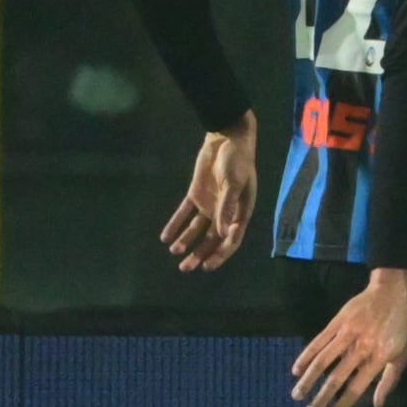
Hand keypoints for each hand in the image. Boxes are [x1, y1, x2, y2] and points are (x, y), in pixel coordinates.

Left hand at [162, 117, 261, 270]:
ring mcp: (210, 204)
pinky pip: (184, 214)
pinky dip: (175, 225)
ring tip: (175, 252)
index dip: (221, 254)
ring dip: (187, 241)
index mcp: (241, 211)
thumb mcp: (234, 183)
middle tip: (187, 268)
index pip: (231, 239)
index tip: (207, 265)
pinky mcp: (196, 195)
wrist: (226, 139)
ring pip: (198, 229)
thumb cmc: (237, 161)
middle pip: (213, 238)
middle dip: (201, 253)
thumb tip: (223, 233)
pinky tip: (166, 237)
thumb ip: (227, 207)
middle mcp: (225, 212)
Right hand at [292, 268, 406, 406]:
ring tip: (297, 395)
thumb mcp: (403, 354)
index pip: (357, 388)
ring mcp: (347, 333)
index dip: (343, 404)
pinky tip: (296, 370)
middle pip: (337, 378)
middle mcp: (362, 347)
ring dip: (308, 380)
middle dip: (321, 398)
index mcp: (379, 357)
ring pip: (323, 361)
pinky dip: (305, 357)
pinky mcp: (336, 322)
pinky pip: (317, 342)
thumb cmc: (400, 326)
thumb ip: (390, 380)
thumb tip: (378, 404)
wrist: (393, 291)